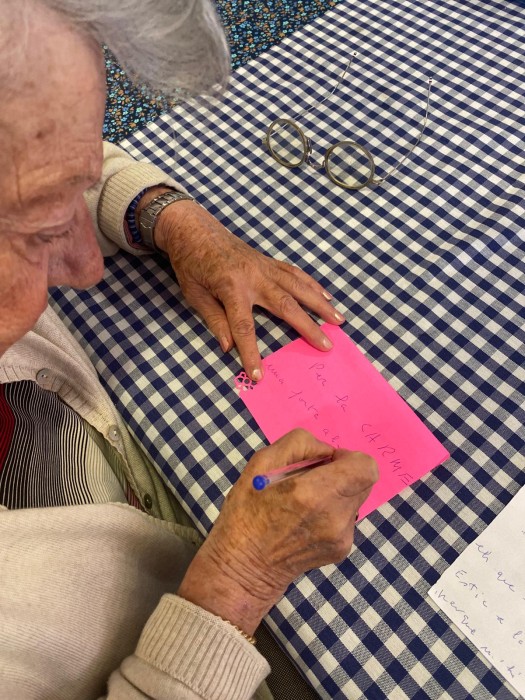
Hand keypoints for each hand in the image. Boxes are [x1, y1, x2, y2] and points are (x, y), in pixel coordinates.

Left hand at [154, 198, 343, 380]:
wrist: (194, 229)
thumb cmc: (190, 263)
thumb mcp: (195, 295)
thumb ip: (214, 320)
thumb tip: (229, 347)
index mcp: (231, 288)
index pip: (244, 328)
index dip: (251, 353)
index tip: (259, 375)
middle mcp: (254, 277)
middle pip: (286, 306)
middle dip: (308, 327)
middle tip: (327, 345)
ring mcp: (265, 267)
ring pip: (298, 287)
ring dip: (320, 304)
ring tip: (339, 320)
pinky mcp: (268, 262)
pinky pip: (295, 274)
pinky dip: (312, 285)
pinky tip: (326, 296)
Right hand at [177, 429, 377, 634]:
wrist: (244, 568)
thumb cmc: (246, 512)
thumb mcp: (261, 463)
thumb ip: (299, 445)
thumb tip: (327, 452)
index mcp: (313, 493)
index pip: (365, 467)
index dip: (349, 457)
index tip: (326, 462)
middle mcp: (335, 516)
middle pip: (364, 481)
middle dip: (343, 473)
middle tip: (313, 479)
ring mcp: (341, 537)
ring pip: (356, 499)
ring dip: (338, 492)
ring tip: (305, 503)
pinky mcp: (342, 550)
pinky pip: (347, 518)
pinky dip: (332, 512)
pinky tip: (305, 521)